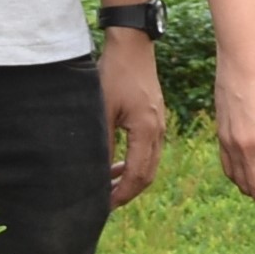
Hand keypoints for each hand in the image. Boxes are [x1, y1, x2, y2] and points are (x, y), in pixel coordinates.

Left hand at [99, 30, 166, 209]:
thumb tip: (94, 173)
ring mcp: (159, 124)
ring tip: (107, 186)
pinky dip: (134, 162)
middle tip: (104, 202)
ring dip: (130, 178)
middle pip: (147, 174)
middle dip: (127, 192)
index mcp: (146, 132)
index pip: (137, 176)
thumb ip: (100, 144)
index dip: (121, 195)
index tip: (102, 206)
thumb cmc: (114, 75)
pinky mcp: (155, 118)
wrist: (132, 47)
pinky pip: (149, 150)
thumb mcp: (101, 111)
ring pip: (149, 163)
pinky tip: (116, 162)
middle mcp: (158, 131)